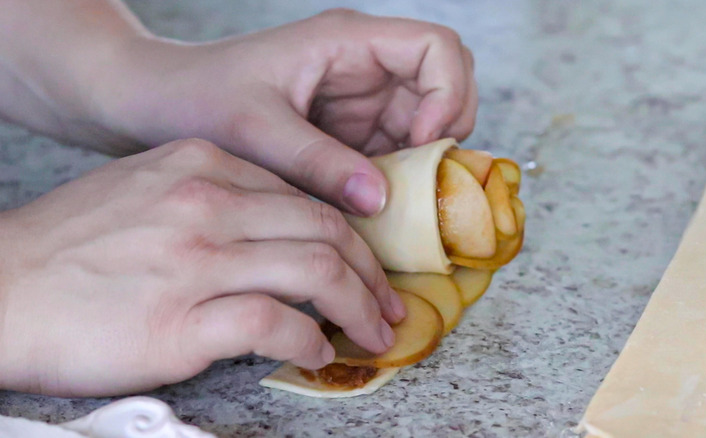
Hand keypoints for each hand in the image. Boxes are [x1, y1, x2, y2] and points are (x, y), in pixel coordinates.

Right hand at [0, 139, 403, 396]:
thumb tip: (277, 235)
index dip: (351, 236)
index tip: (366, 265)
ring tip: (373, 332)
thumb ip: (213, 198)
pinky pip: (276, 324)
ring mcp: (197, 259)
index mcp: (202, 164)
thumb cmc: (70, 245)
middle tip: (389, 304)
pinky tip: (319, 352)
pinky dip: (311, 340)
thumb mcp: (147, 188)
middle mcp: (206, 203)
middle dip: (371, 273)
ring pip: (317, 271)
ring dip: (359, 308)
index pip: (306, 196)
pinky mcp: (183, 318)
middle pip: (325, 230)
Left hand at [93, 9, 476, 215]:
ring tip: (395, 205)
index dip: (448, 93)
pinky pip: (398, 158)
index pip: (438, 47)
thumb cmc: (198, 98)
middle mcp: (365, 68)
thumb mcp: (257, 130)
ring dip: (423, 167)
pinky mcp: (352, 136)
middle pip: (447, 88)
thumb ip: (317, 162)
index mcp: (347, 42)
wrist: (159, 107)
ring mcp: (362, 103)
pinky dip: (399, 185)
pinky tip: (374, 211)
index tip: (426, 142)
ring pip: (428, 129)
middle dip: (447, 135)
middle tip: (421, 181)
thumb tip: (381, 200)